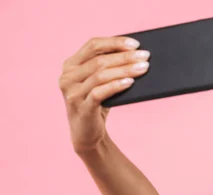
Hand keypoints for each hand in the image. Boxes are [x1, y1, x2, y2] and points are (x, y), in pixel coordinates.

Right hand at [58, 36, 150, 152]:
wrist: (87, 133)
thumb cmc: (97, 104)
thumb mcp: (100, 82)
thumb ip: (108, 68)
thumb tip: (138, 56)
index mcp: (71, 65)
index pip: (93, 45)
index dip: (115, 42)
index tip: (135, 44)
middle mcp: (67, 76)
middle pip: (99, 60)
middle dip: (125, 57)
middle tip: (145, 56)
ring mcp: (72, 93)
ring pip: (100, 75)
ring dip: (125, 70)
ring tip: (143, 68)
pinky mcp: (81, 108)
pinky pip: (99, 93)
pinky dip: (116, 86)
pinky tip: (130, 82)